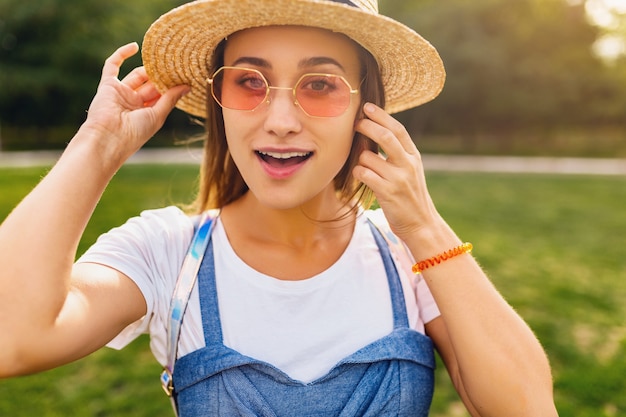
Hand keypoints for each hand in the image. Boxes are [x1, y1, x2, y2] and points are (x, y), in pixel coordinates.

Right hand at [81, 43, 189, 163]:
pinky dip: (121, 54)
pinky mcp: (107, 85)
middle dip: (162, 76)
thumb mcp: (158, 116)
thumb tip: (187, 86)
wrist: (108, 138)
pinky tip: (135, 46)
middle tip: (176, 64)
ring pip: (137, 75)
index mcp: (147, 114)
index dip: (172, 86)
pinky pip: (112, 66)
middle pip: (151, 84)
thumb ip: (170, 99)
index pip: (162, 96)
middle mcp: (134, 103)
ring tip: (163, 58)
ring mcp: (121, 93)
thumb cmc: (135, 133)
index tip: (185, 76)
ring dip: (149, 67)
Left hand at [353, 103, 441, 239]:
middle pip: (384, 137)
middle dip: (367, 126)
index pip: (398, 129)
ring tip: (365, 167)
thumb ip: (397, 153)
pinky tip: (362, 178)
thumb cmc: (410, 195)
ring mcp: (398, 179)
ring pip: (368, 157)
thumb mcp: (410, 170)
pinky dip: (358, 173)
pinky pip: (363, 174)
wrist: (421, 223)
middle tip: (356, 124)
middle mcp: (407, 165)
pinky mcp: (387, 193)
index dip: (381, 116)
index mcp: (413, 156)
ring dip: (360, 160)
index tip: (367, 107)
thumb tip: (373, 132)